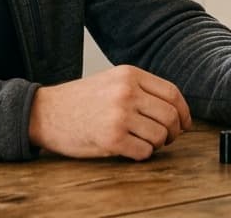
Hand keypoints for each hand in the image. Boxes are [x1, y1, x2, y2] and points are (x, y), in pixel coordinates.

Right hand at [28, 65, 191, 160]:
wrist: (45, 113)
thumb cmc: (79, 100)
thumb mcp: (111, 81)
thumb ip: (140, 89)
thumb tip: (174, 109)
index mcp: (129, 75)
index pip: (172, 93)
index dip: (184, 112)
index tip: (185, 124)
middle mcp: (127, 92)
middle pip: (170, 116)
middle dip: (174, 132)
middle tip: (167, 138)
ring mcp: (120, 115)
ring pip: (160, 136)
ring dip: (157, 144)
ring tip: (144, 142)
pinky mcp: (112, 139)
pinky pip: (144, 152)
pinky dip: (142, 154)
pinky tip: (130, 149)